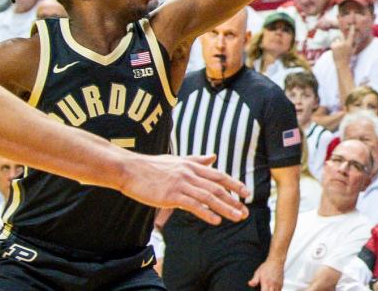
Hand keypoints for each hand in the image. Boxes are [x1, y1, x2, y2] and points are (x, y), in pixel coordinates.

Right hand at [120, 154, 248, 224]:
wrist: (130, 169)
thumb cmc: (152, 166)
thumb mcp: (177, 160)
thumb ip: (197, 160)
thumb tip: (214, 157)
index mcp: (192, 165)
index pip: (218, 175)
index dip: (234, 184)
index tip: (246, 192)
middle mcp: (190, 173)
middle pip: (217, 187)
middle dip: (234, 199)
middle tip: (246, 210)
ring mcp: (181, 184)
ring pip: (208, 197)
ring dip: (225, 208)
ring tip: (237, 217)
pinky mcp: (171, 195)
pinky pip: (193, 205)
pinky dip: (206, 213)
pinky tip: (216, 220)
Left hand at [249, 256, 283, 290]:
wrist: (276, 260)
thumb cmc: (267, 266)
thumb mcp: (258, 272)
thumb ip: (254, 280)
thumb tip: (250, 284)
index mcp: (266, 283)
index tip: (261, 290)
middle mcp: (272, 285)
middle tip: (264, 289)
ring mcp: (277, 285)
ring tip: (268, 289)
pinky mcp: (281, 284)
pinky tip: (272, 289)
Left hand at [331, 25, 354, 62]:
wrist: (341, 64)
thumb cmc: (348, 57)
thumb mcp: (353, 50)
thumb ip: (356, 43)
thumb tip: (358, 37)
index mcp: (349, 44)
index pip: (351, 35)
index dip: (352, 29)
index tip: (353, 24)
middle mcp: (343, 43)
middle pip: (342, 35)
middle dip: (342, 37)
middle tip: (342, 43)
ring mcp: (338, 44)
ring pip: (337, 39)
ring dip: (338, 42)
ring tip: (339, 50)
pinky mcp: (333, 46)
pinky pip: (334, 42)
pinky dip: (334, 45)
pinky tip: (336, 51)